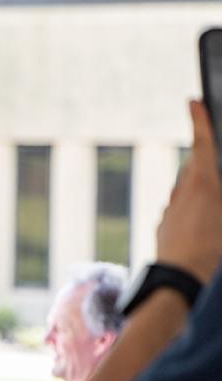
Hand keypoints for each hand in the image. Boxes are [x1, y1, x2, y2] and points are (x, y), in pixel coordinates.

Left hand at [157, 101, 221, 282]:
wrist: (180, 278)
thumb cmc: (214, 248)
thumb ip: (220, 194)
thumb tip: (213, 183)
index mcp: (203, 183)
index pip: (202, 144)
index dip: (198, 121)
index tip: (192, 101)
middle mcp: (182, 191)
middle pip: (196, 169)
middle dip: (207, 167)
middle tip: (218, 173)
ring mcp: (170, 208)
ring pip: (187, 191)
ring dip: (200, 193)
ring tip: (216, 213)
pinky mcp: (163, 224)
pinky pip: (180, 211)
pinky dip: (191, 212)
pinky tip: (202, 229)